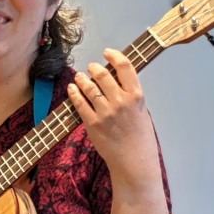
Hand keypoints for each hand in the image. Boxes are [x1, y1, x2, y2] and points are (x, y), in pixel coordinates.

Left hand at [68, 49, 161, 192]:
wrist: (133, 160)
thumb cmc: (140, 137)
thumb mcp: (141, 111)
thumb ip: (130, 96)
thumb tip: (117, 82)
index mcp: (136, 96)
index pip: (125, 67)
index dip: (114, 56)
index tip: (107, 52)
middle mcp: (120, 101)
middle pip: (103, 75)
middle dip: (94, 68)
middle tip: (90, 67)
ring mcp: (105, 112)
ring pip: (89, 87)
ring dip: (82, 79)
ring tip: (79, 77)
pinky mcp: (92, 123)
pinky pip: (79, 104)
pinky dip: (74, 93)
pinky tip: (71, 89)